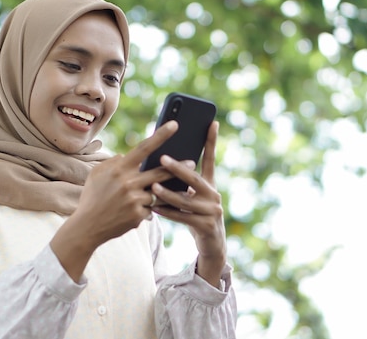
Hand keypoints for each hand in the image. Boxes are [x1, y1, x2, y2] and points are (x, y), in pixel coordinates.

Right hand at [51, 120, 183, 280]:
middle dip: (178, 167)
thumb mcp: (97, 174)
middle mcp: (129, 183)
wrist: (87, 226)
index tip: (175, 124)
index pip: (145, 147)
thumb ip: (114, 162)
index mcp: (120, 168)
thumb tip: (127, 155)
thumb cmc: (92, 197)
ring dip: (161, 193)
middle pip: (160, 172)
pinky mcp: (139, 216)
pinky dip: (146, 209)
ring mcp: (135, 200)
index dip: (161, 135)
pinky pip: (151, 209)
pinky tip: (134, 212)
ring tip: (166, 191)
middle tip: (192, 162)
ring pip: (158, 193)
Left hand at [151, 121, 226, 286]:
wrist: (212, 245)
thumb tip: (158, 161)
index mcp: (209, 184)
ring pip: (185, 200)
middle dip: (177, 168)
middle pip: (194, 178)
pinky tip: (153, 207)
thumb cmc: (195, 215)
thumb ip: (182, 182)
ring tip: (152, 186)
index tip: (212, 122)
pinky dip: (167, 212)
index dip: (211, 140)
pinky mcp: (205, 226)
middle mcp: (213, 194)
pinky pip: (183, 217)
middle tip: (162, 158)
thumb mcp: (192, 196)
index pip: (210, 158)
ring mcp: (212, 210)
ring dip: (167, 193)